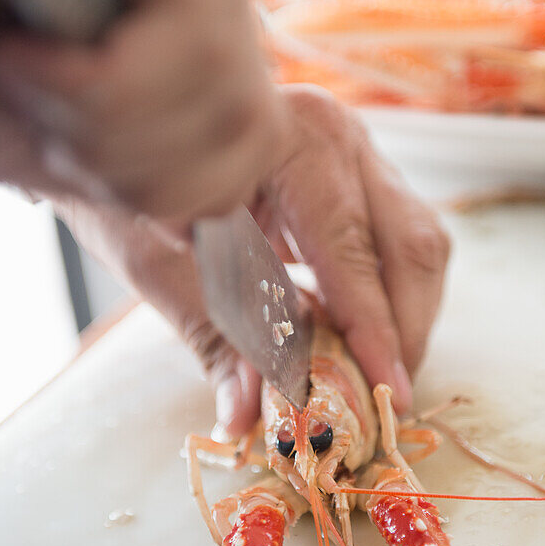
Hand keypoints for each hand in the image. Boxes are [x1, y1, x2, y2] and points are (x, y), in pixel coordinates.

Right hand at [0, 0, 284, 216]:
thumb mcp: (16, 146)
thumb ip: (126, 179)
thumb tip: (204, 206)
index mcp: (171, 69)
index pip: (232, 173)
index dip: (152, 198)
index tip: (59, 152)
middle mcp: (198, 14)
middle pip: (246, 149)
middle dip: (131, 171)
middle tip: (44, 112)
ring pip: (237, 112)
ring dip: (109, 124)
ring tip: (26, 66)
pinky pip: (203, 47)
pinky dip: (106, 78)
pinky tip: (32, 43)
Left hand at [55, 87, 449, 432]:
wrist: (123, 130)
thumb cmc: (131, 189)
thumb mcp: (160, 264)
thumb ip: (213, 336)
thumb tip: (245, 415)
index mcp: (291, 141)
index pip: (351, 250)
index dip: (374, 330)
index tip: (388, 393)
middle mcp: (341, 136)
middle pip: (411, 244)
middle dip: (405, 332)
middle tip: (387, 400)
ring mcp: (359, 150)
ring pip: (421, 244)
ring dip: (408, 317)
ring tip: (377, 377)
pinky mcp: (361, 176)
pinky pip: (402, 242)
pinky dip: (392, 297)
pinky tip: (364, 340)